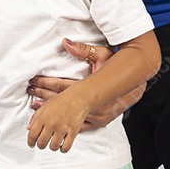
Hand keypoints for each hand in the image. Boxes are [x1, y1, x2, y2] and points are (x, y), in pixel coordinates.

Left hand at [27, 38, 145, 129]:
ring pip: (68, 117)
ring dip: (51, 112)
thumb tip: (66, 42)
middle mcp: (93, 105)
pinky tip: (55, 122)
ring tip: (34, 107)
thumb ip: (84, 50)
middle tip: (30, 90)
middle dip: (44, 95)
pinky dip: (65, 123)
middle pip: (62, 102)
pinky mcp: (100, 122)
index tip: (34, 80)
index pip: (62, 87)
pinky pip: (79, 126)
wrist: (139, 82)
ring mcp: (96, 117)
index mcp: (91, 89)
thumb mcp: (103, 54)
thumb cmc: (119, 66)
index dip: (47, 83)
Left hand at [27, 91, 88, 152]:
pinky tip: (62, 145)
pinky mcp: (73, 132)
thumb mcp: (45, 105)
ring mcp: (62, 128)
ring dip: (52, 147)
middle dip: (40, 146)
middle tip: (42, 144)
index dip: (30, 142)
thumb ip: (35, 117)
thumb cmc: (62, 100)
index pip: (32, 134)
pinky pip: (65, 147)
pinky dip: (62, 149)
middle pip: (41, 143)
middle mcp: (51, 124)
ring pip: (53, 147)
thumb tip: (29, 129)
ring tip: (53, 144)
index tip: (31, 144)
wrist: (78, 97)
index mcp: (43, 117)